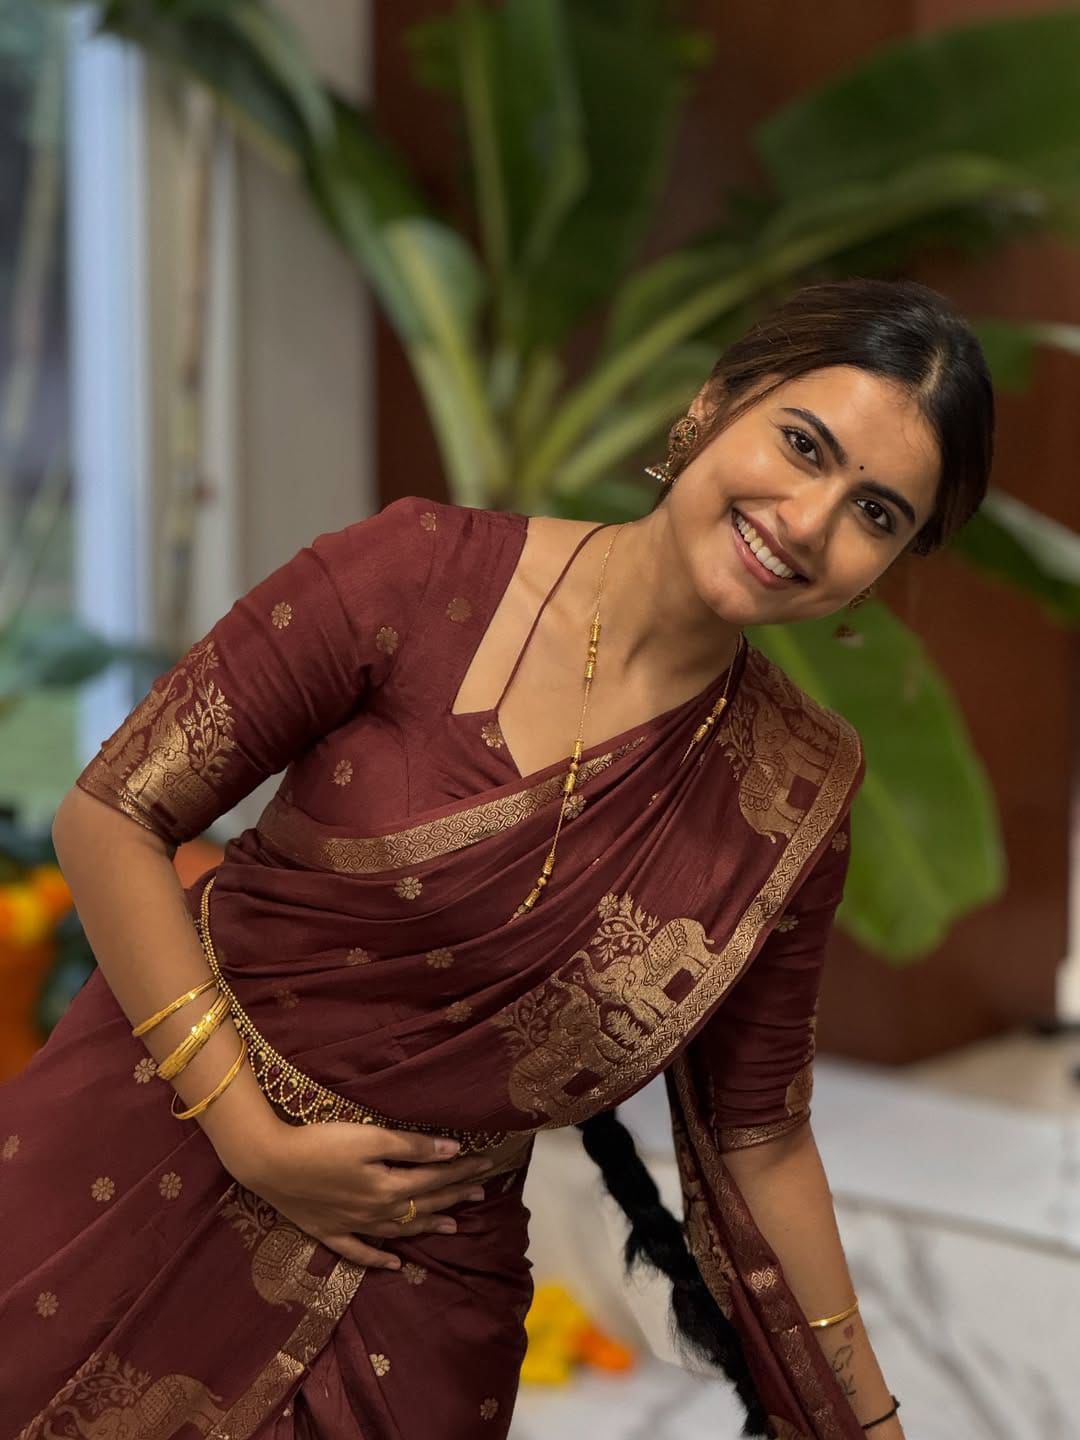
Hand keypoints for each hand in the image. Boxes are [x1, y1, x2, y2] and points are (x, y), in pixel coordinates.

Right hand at [227, 1117, 495, 1269]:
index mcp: (388, 1186)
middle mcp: (375, 1211)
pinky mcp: (329, 1231)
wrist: (270, 1164)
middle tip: (479, 1191)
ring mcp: (352, 1225)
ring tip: (452, 1224)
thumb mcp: (369, 1138)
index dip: (460, 1171)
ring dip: (427, 1226)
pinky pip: (360, 1252)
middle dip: (453, 1196)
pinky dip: (379, 1258)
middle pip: (422, 1205)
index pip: (434, 1178)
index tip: (485, 1165)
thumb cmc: (322, 1144)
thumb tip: (452, 1149)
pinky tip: (394, 1263)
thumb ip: (411, 1146)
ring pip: (399, 1230)